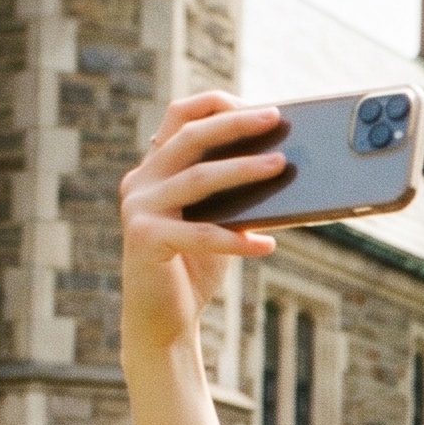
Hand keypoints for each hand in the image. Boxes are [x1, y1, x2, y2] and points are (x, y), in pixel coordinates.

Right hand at [118, 93, 287, 358]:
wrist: (162, 319)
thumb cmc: (195, 267)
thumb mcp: (216, 221)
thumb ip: (233, 193)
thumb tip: (284, 165)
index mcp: (155, 168)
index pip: (179, 116)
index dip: (217, 105)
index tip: (259, 107)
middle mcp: (141, 181)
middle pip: (190, 137)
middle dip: (236, 125)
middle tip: (275, 118)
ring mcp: (139, 209)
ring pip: (198, 179)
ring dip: (243, 170)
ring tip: (281, 165)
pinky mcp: (145, 239)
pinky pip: (201, 234)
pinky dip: (237, 240)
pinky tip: (267, 244)